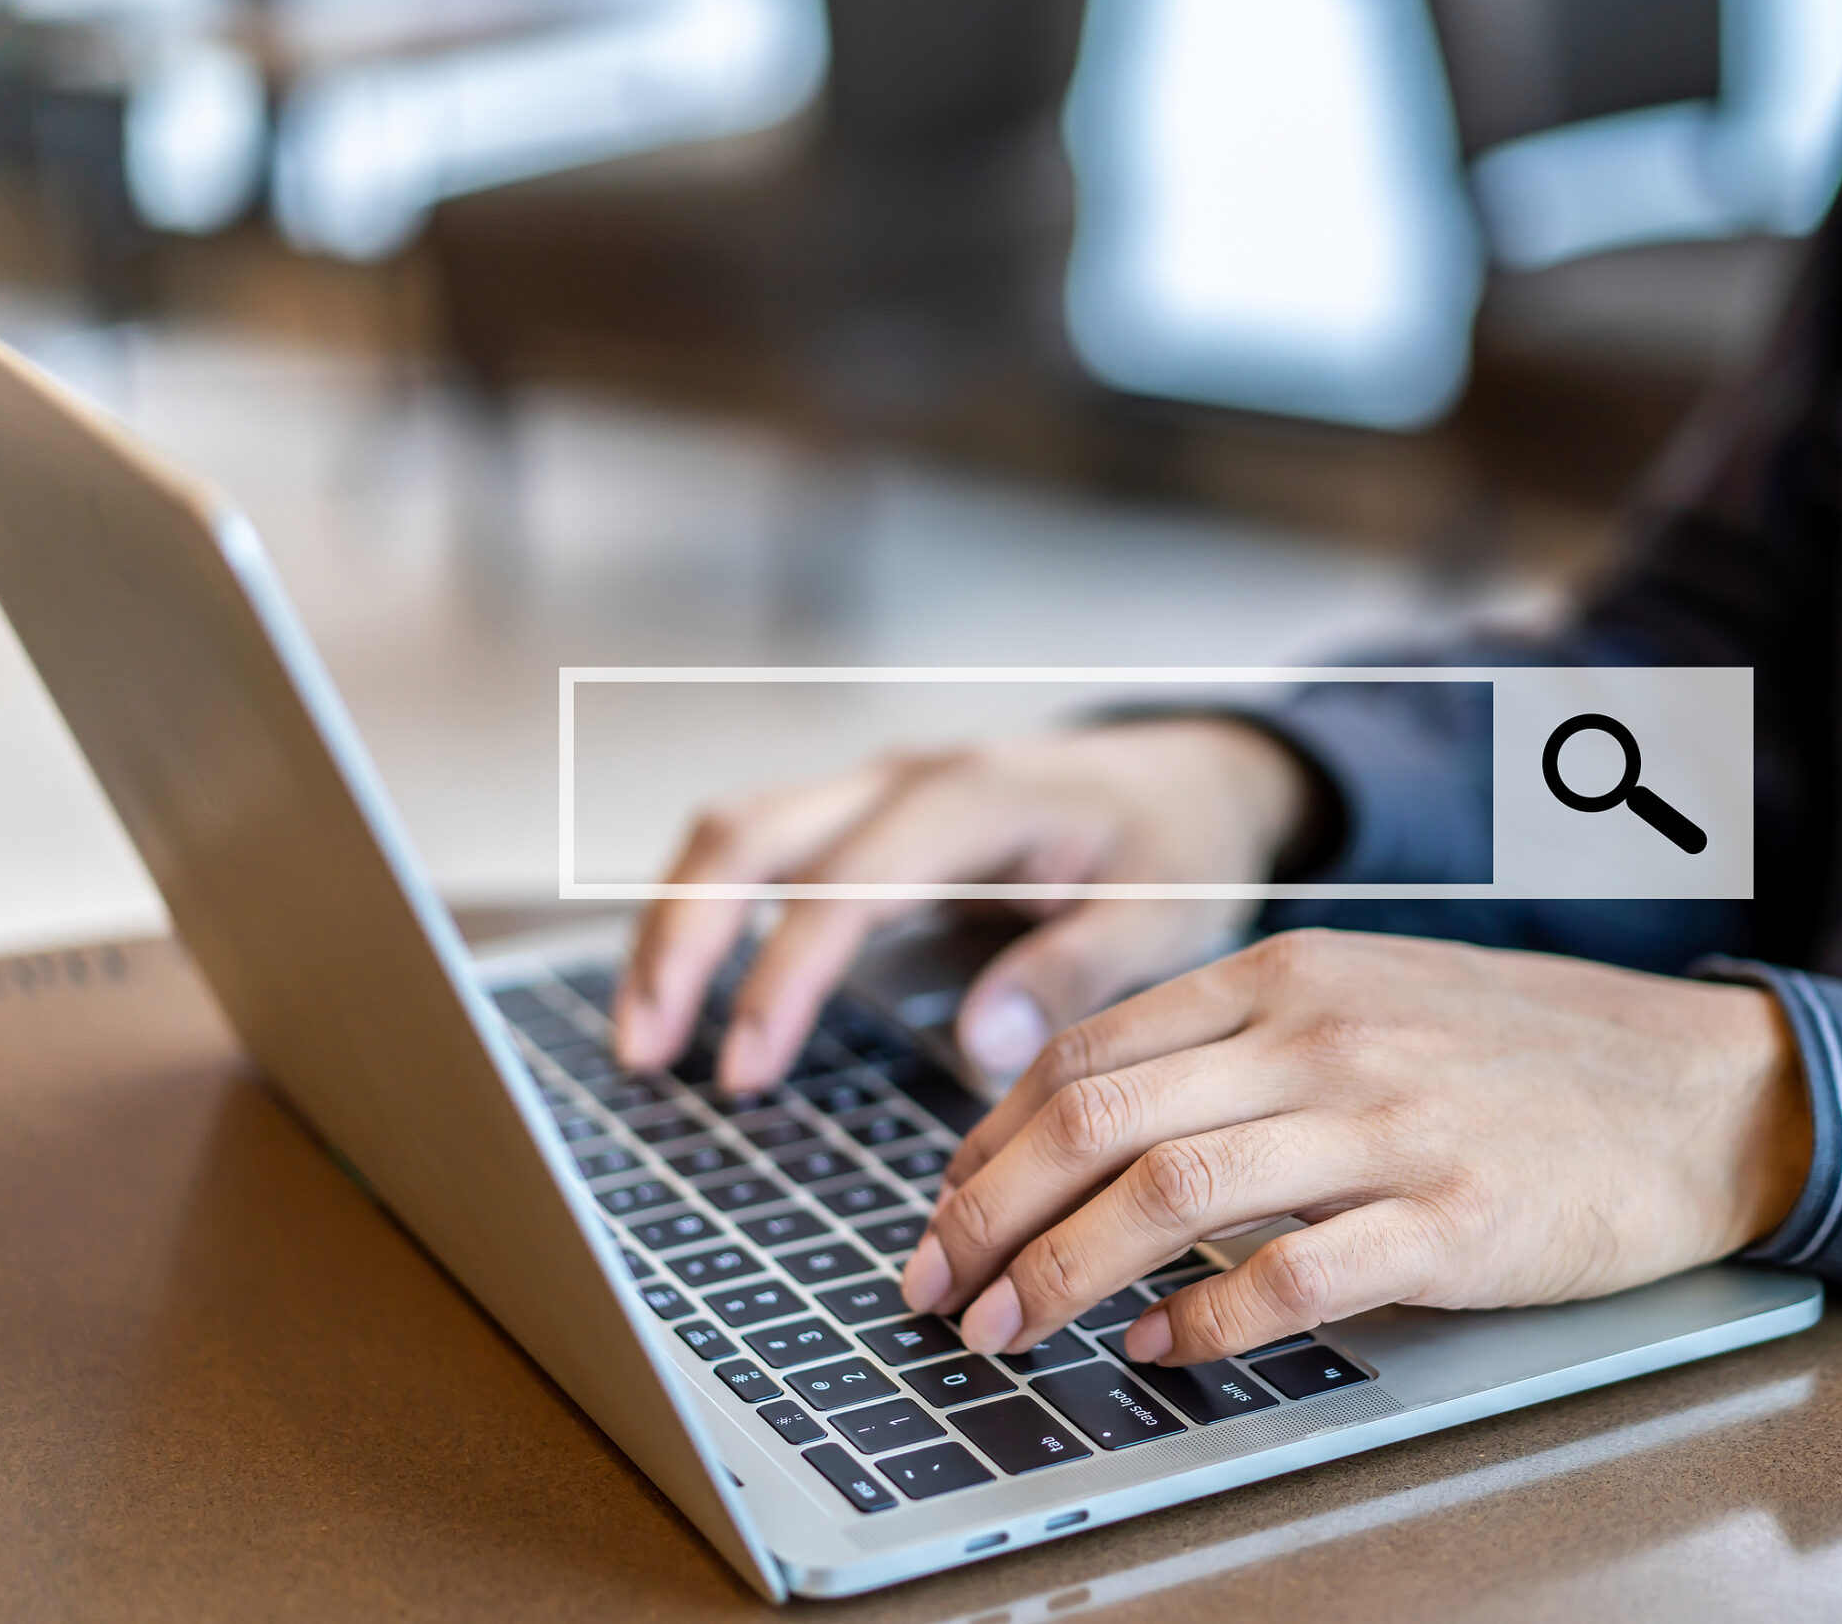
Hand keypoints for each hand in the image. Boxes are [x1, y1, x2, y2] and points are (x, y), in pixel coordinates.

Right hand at [612, 720, 1310, 1091]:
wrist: (1199, 772)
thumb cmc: (1183, 842)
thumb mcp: (1168, 911)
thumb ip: (1077, 969)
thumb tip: (979, 1041)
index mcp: (974, 799)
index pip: (840, 886)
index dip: (778, 978)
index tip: (744, 1070)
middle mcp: (908, 777)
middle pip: (749, 835)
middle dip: (679, 939)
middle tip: (642, 1052)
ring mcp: (881, 788)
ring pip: (738, 831)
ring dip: (675, 922)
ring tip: (643, 1035)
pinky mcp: (873, 815)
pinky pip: (766, 846)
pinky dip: (712, 906)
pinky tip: (691, 987)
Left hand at [899, 929, 1812, 1365]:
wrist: (1701, 1089)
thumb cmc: (1527, 1055)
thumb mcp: (1370, 1003)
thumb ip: (1241, 1048)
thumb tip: (1097, 1130)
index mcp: (1288, 976)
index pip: (1088, 1051)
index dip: (987, 1142)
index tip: (944, 1213)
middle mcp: (1322, 1035)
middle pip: (1097, 1120)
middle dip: (987, 1215)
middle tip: (933, 1290)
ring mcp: (1387, 1124)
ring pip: (1169, 1196)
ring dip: (1060, 1276)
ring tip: (1006, 1334)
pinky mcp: (1452, 1219)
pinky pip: (1293, 1277)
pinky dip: (1203, 1324)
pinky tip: (1156, 1353)